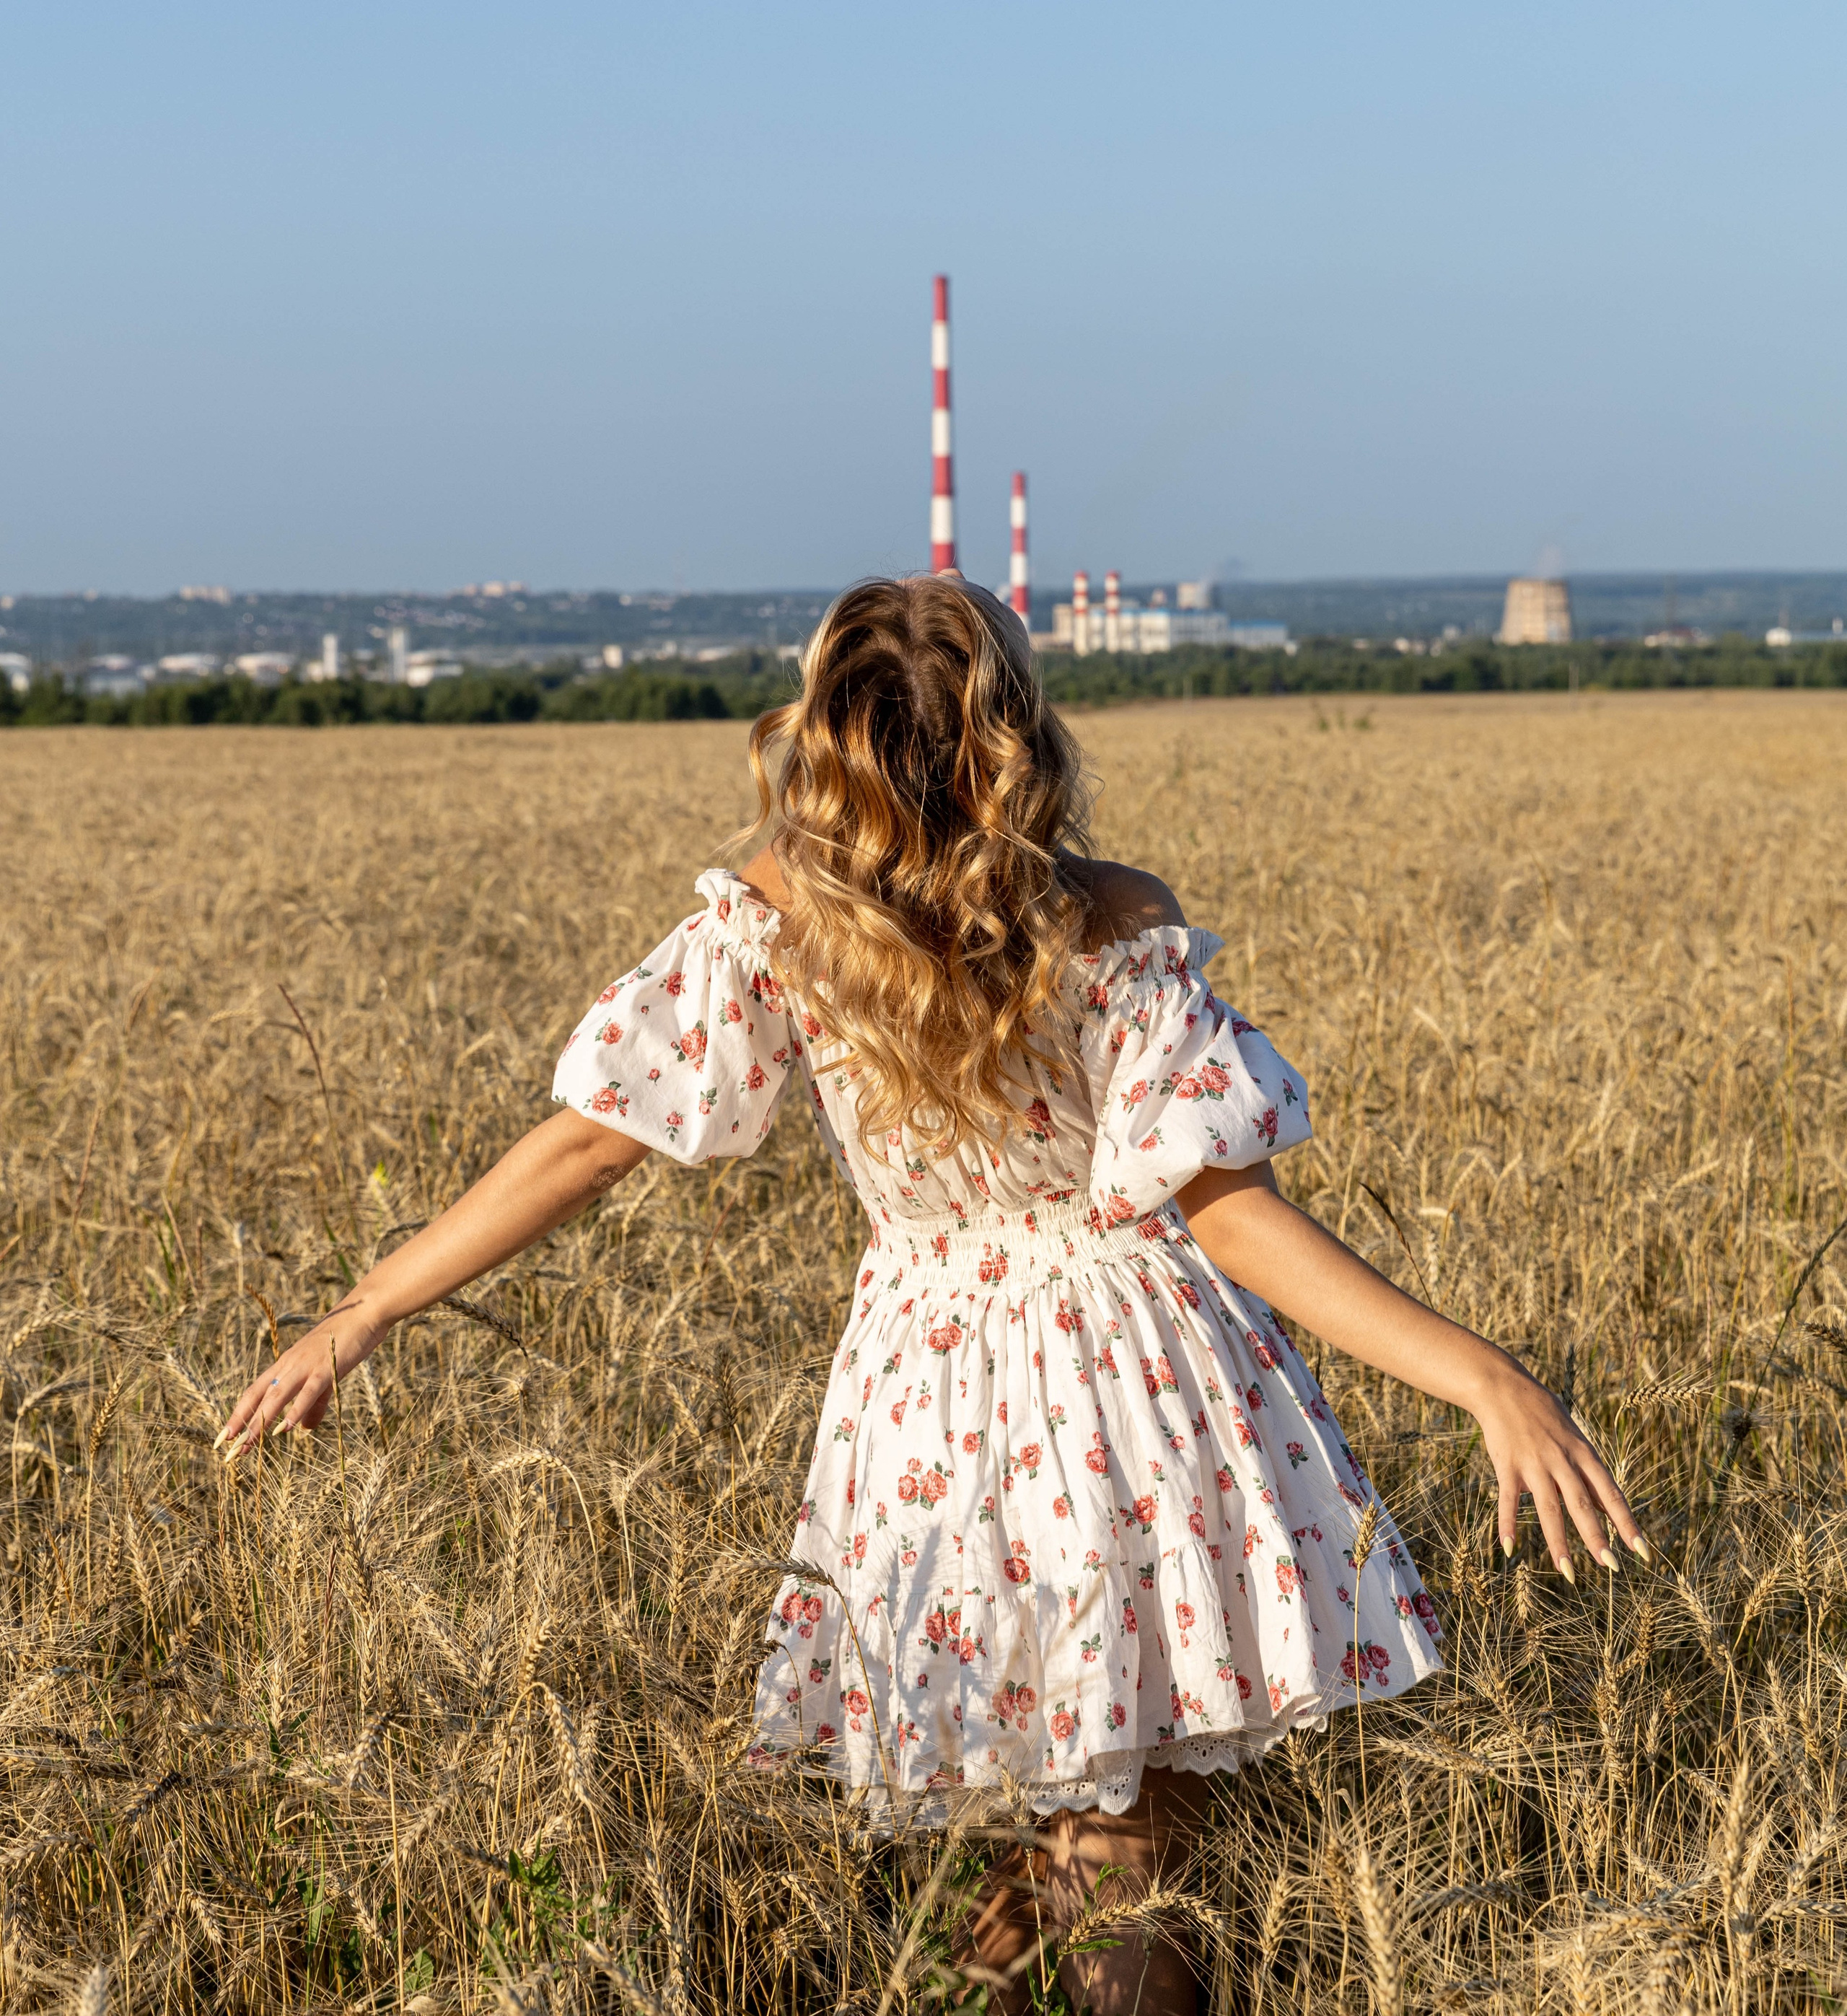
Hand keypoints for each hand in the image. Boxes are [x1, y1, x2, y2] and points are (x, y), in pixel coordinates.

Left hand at [216, 1299, 387, 1459]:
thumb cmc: (343, 1343)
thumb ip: (314, 1405)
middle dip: (242, 1422)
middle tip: (228, 1449)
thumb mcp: (324, 1377)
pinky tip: (286, 1428)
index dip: (238, 1414)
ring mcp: (306, 1365)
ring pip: (277, 1395)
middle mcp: (289, 1365)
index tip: (224, 1438)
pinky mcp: (326, 1367)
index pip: (254, 1393)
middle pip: (259, 1396)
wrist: (362, 1313)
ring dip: (261, 1420)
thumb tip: (305, 1429)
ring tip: (248, 1444)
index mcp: (285, 1365)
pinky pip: (308, 1392)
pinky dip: (296, 1410)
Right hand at [1474, 1361, 1647, 1578]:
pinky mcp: (1507, 1465)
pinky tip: (1510, 1549)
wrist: (1503, 1386)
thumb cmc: (1542, 1412)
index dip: (1627, 1523)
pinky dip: (1509, 1525)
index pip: (1610, 1494)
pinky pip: (1509, 1501)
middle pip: (1582, 1505)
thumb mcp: (1573, 1436)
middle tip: (1612, 1568)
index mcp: (1583, 1454)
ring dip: (1559, 1543)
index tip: (1642, 1552)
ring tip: (1568, 1573)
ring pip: (1549, 1509)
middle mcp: (1562, 1461)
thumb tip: (1603, 1504)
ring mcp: (1534, 1464)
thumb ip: (1587, 1470)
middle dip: (1598, 1538)